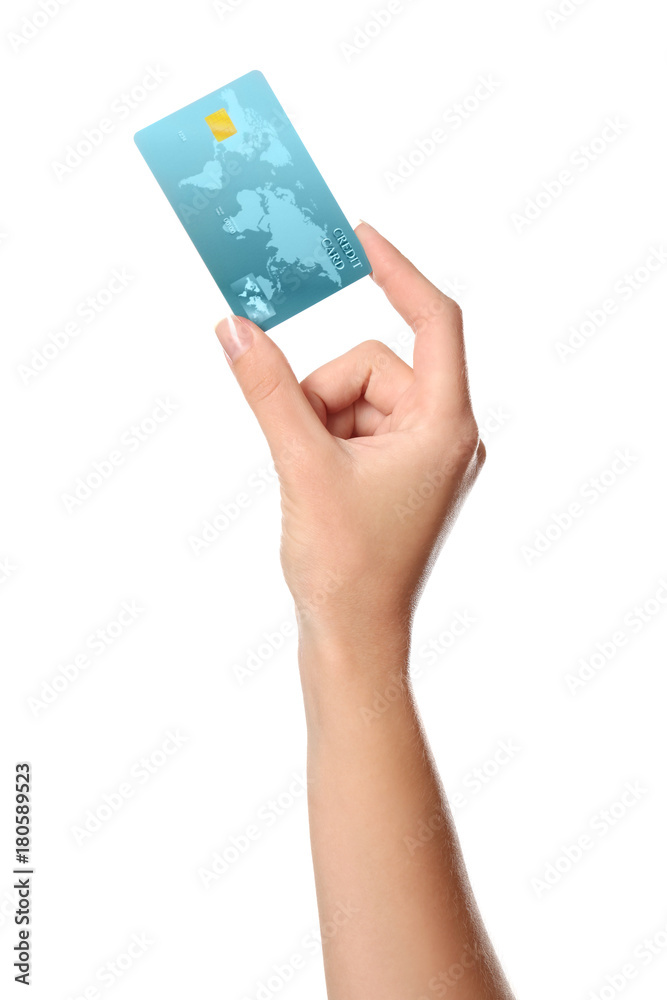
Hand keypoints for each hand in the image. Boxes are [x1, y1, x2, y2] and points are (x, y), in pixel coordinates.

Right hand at [215, 222, 484, 644]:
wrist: (354, 640)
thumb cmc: (345, 566)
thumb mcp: (301, 464)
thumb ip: (268, 388)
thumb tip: (234, 327)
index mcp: (447, 426)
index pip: (435, 320)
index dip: (398, 270)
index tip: (359, 237)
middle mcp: (447, 435)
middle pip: (373, 364)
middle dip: (322, 395)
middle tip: (304, 450)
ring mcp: (426, 456)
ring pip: (356, 394)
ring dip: (319, 421)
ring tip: (313, 478)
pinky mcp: (403, 473)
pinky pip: (356, 423)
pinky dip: (325, 439)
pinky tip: (318, 485)